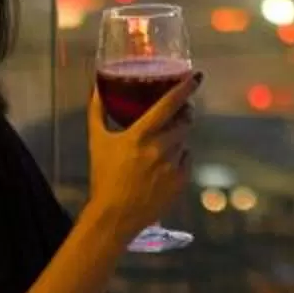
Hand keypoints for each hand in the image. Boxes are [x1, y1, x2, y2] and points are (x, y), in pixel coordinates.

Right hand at [87, 70, 198, 239]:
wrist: (114, 216)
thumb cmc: (104, 177)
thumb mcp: (97, 142)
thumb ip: (97, 112)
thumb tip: (97, 88)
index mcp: (141, 135)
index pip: (170, 104)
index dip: (185, 88)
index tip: (197, 76)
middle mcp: (162, 147)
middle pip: (185, 121)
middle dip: (184, 113)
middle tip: (179, 111)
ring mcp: (174, 165)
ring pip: (185, 141)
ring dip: (178, 137)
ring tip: (163, 144)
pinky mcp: (182, 181)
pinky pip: (187, 160)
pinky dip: (180, 157)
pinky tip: (165, 164)